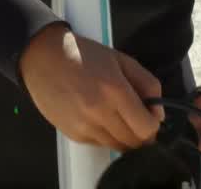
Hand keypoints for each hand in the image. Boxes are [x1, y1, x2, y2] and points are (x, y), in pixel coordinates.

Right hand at [17, 23, 164, 151]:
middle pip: (134, 143)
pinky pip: (99, 144)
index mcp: (115, 90)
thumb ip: (148, 84)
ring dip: (124, 136)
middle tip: (137, 118)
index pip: (147, 128)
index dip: (154, 124)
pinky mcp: (73, 134)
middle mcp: (99, 112)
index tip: (151, 114)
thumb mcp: (121, 59)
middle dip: (141, 133)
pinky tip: (98, 117)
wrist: (43, 58)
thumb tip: (157, 113)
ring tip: (117, 116)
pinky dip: (105, 135)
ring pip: (118, 147)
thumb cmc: (83, 55)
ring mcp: (84, 126)